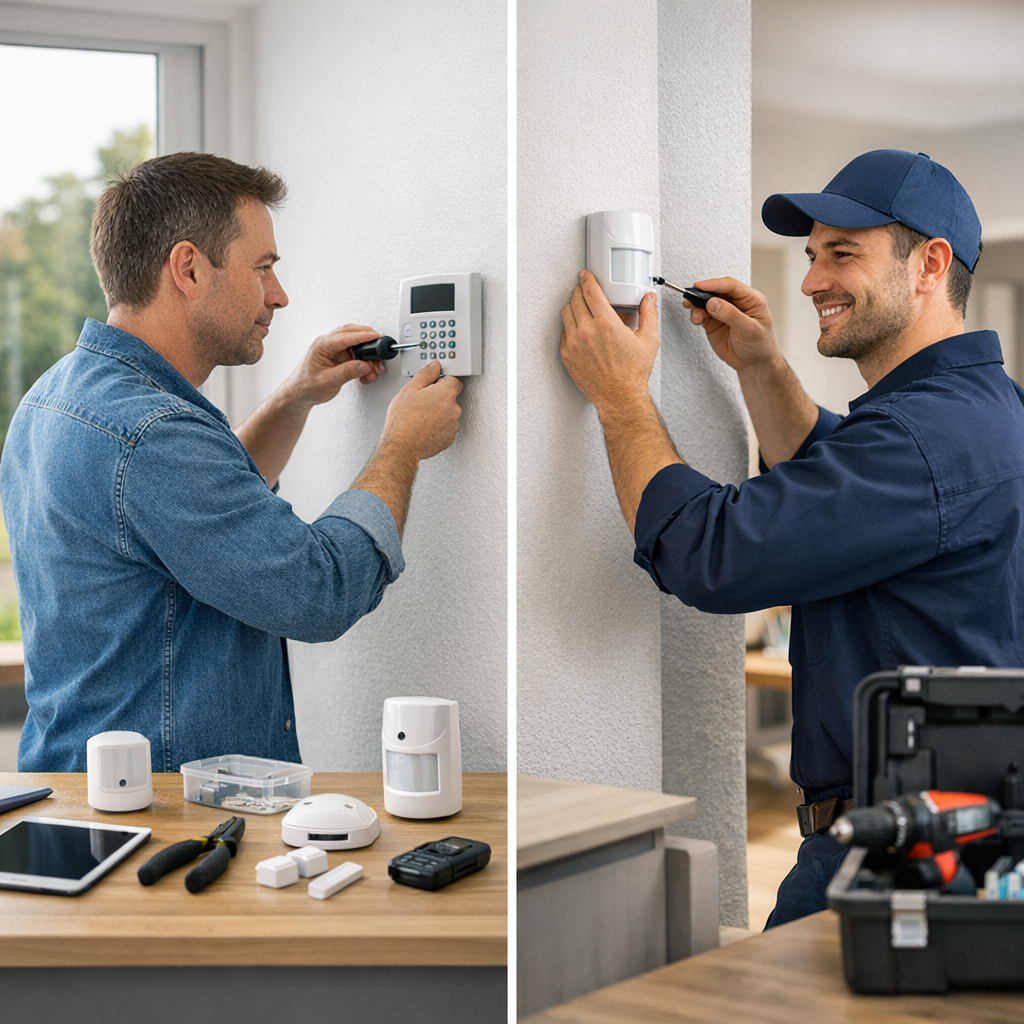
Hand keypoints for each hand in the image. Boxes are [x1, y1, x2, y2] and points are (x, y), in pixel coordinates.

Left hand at [286, 324, 387, 406]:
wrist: (300, 394)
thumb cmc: (306, 386)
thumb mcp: (328, 381)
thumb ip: (347, 372)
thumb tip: (363, 365)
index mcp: (321, 346)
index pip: (345, 337)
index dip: (362, 336)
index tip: (376, 336)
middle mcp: (327, 344)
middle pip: (352, 335)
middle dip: (368, 342)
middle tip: (380, 348)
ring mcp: (333, 350)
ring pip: (356, 345)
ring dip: (367, 355)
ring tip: (374, 367)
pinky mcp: (339, 357)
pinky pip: (355, 355)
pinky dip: (363, 362)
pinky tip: (366, 371)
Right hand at [381, 360, 463, 460]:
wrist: (402, 446)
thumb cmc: (404, 420)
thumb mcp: (410, 389)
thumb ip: (426, 374)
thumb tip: (434, 365)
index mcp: (446, 394)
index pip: (454, 379)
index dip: (443, 380)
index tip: (434, 382)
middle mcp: (454, 409)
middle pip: (451, 398)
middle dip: (438, 398)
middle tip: (422, 401)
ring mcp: (452, 425)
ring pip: (448, 414)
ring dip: (438, 413)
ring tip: (421, 416)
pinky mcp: (449, 439)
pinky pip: (446, 428)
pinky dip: (438, 427)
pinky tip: (424, 426)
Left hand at [560, 271, 659, 416]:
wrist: (619, 396)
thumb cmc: (633, 373)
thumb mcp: (649, 340)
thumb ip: (649, 314)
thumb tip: (649, 298)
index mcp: (606, 323)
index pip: (590, 291)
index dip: (587, 279)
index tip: (585, 276)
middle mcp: (587, 331)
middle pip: (576, 299)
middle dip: (580, 291)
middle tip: (584, 291)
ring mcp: (574, 343)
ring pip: (566, 314)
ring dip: (573, 306)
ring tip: (580, 307)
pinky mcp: (567, 355)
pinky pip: (563, 332)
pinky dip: (570, 326)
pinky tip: (578, 328)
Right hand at [686, 278, 778, 371]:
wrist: (753, 363)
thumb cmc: (760, 345)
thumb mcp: (750, 330)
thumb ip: (731, 315)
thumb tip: (713, 303)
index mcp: (751, 299)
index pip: (731, 286)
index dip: (715, 285)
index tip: (701, 287)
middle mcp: (736, 303)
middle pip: (717, 291)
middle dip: (703, 293)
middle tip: (692, 298)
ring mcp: (724, 312)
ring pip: (707, 302)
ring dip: (697, 305)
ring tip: (695, 314)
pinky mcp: (714, 322)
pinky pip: (702, 314)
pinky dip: (696, 314)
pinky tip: (696, 318)